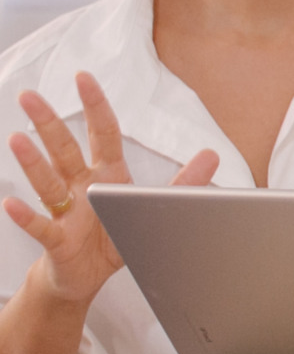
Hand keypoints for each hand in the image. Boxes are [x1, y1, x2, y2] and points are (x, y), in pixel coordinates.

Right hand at [4, 75, 216, 304]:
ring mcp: (66, 212)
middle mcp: (82, 187)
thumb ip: (183, 183)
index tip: (83, 77)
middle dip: (48, 123)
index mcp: (107, 175)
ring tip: (17, 140)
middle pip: (64, 150)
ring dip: (32, 162)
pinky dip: (26, 215)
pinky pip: (40, 226)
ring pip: (47, 182)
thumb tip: (212, 154)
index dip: (94, 106)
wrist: (87, 276)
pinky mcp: (56, 239)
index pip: (102, 134)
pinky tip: (11, 203)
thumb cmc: (115, 235)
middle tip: (29, 96)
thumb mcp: (153, 208)